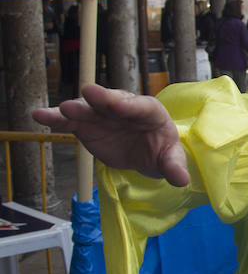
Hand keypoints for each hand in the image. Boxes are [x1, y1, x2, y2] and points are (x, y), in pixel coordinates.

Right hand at [32, 84, 189, 185]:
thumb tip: (182, 180)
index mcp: (150, 112)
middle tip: (88, 94)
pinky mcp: (86, 125)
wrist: (144, 153)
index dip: (130, 106)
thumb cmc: (161, 151)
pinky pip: (69, 121)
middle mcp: (124, 107)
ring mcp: (103, 114)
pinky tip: (39, 115)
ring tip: (60, 110)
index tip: (118, 105)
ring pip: (87, 109)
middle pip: (112, 101)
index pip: (141, 107)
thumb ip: (173, 166)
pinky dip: (55, 118)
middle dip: (101, 98)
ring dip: (74, 109)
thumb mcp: (170, 159)